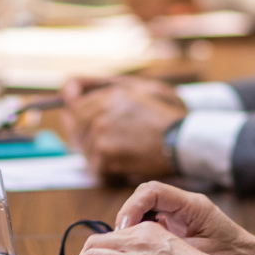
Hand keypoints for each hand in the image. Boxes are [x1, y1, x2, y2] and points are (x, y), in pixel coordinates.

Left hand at [61, 77, 186, 178]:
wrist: (184, 141)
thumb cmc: (170, 116)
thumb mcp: (144, 88)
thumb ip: (107, 85)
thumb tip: (69, 93)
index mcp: (111, 95)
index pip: (73, 103)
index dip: (72, 111)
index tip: (72, 117)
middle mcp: (102, 113)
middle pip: (75, 127)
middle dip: (84, 134)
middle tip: (105, 142)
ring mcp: (102, 135)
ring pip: (83, 148)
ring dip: (96, 153)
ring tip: (121, 152)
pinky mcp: (106, 156)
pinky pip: (94, 167)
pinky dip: (105, 169)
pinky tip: (122, 164)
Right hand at [115, 180, 254, 254]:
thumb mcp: (200, 254)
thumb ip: (171, 247)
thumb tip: (138, 248)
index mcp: (192, 205)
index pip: (152, 191)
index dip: (132, 208)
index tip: (123, 230)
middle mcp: (183, 204)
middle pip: (143, 197)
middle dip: (126, 216)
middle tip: (117, 240)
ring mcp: (179, 213)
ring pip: (144, 208)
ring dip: (130, 225)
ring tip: (122, 246)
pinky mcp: (175, 224)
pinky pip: (150, 220)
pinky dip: (138, 232)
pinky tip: (134, 249)